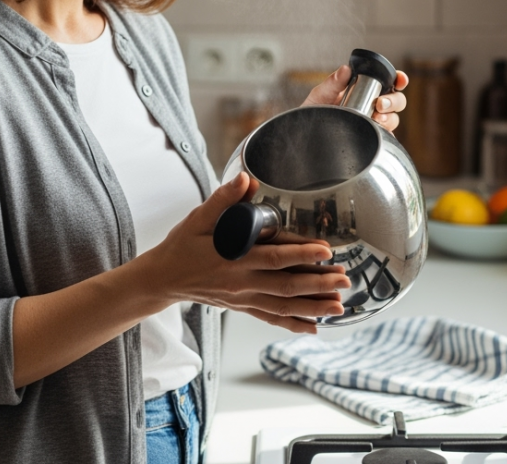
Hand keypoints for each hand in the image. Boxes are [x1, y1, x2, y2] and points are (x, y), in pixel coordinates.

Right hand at [141, 173, 348, 333]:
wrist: (163, 279)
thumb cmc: (181, 247)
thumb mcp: (198, 219)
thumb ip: (224, 200)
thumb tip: (246, 179)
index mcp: (233, 259)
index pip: (274, 258)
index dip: (301, 255)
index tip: (325, 251)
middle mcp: (241, 283)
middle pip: (286, 286)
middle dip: (318, 285)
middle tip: (344, 280)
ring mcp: (243, 299)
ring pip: (283, 306)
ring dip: (313, 307)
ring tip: (338, 307)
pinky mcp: (242, 307)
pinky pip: (270, 318)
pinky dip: (293, 323)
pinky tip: (312, 327)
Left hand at [302, 65, 409, 131]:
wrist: (304, 136)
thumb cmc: (312, 113)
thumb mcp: (320, 96)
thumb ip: (333, 83)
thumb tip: (345, 69)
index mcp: (364, 90)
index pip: (387, 82)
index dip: (398, 79)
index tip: (399, 80)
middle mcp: (371, 106)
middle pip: (396, 100)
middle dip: (394, 100)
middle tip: (380, 104)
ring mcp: (372, 123)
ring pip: (393, 118)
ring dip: (390, 117)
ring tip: (377, 118)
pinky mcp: (371, 139)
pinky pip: (386, 137)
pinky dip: (386, 134)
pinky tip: (376, 131)